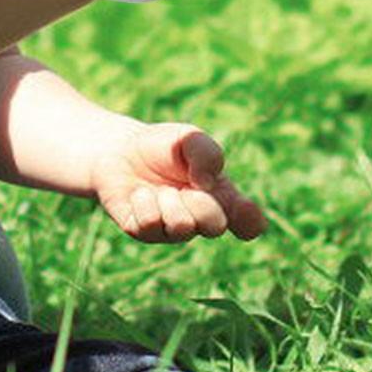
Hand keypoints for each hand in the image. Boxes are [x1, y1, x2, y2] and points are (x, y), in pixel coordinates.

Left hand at [91, 121, 266, 243]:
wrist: (121, 150)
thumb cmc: (164, 147)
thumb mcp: (189, 138)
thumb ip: (207, 154)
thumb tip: (207, 184)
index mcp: (221, 200)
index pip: (249, 223)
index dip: (250, 220)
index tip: (242, 205)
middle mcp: (199, 221)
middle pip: (215, 227)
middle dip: (201, 202)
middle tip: (187, 185)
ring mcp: (171, 231)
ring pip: (181, 227)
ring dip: (169, 200)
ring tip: (161, 188)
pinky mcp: (143, 233)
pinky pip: (150, 224)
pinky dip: (144, 202)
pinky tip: (140, 194)